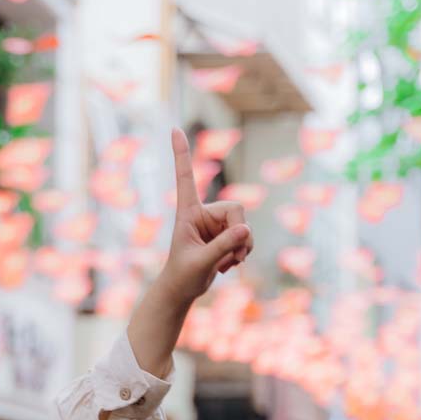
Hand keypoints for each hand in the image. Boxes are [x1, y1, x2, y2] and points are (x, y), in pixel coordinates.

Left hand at [160, 128, 252, 302]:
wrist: (183, 290)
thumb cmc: (183, 275)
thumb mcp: (202, 262)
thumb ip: (223, 246)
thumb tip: (246, 229)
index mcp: (187, 212)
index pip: (185, 178)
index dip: (182, 154)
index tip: (173, 129)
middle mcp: (203, 213)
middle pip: (237, 210)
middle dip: (240, 234)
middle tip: (232, 257)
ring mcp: (216, 225)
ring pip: (245, 226)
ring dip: (243, 248)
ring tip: (227, 264)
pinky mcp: (226, 235)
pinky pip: (246, 237)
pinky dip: (243, 253)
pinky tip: (228, 265)